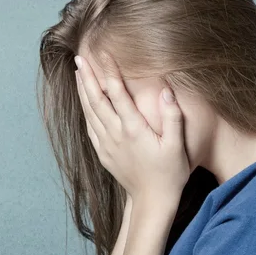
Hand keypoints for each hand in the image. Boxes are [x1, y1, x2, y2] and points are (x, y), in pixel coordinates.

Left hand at [74, 52, 189, 212]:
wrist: (152, 201)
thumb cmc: (169, 173)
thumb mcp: (177, 146)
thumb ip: (172, 117)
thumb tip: (166, 89)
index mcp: (133, 129)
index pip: (117, 93)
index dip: (109, 72)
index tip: (103, 54)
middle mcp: (115, 134)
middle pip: (96, 100)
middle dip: (87, 77)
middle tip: (79, 57)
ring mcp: (106, 144)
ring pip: (89, 112)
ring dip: (83, 91)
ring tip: (78, 73)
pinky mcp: (103, 153)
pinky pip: (89, 127)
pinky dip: (84, 110)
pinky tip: (83, 102)